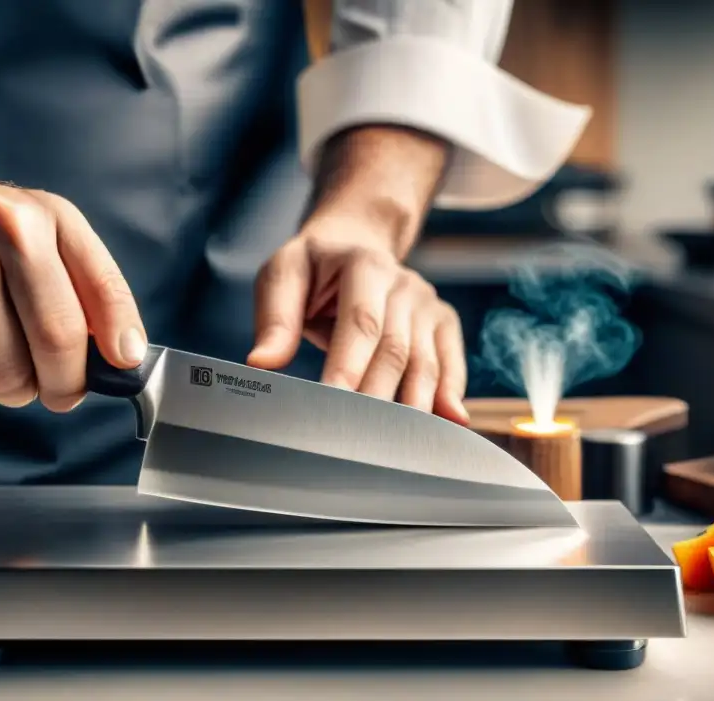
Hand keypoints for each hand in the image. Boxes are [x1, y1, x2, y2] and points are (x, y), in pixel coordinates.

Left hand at [247, 215, 468, 424]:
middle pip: (395, 350)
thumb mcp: (283, 276)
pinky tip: (451, 423)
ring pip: (425, 362)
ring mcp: (427, 303)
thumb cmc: (314, 266)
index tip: (333, 406)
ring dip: (413, 407)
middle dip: (377, 397)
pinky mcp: (442, 322)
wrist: (355, 241)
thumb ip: (275, 320)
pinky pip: (450, 362)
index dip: (349, 367)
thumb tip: (262, 363)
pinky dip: (451, 395)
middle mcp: (403, 283)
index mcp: (363, 265)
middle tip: (357, 439)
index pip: (360, 323)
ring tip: (397, 445)